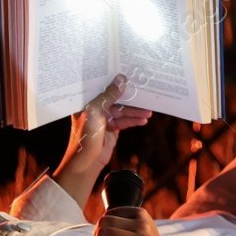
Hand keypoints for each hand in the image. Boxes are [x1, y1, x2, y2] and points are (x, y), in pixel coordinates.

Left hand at [53, 75, 153, 208]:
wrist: (86, 161)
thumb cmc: (86, 134)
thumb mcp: (97, 110)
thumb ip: (109, 94)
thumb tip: (121, 79)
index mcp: (86, 101)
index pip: (101, 86)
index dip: (114, 80)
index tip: (128, 73)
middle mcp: (94, 108)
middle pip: (115, 99)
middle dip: (129, 98)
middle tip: (144, 92)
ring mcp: (103, 119)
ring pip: (122, 111)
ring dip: (135, 112)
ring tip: (149, 111)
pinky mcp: (111, 129)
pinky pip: (124, 121)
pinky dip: (133, 121)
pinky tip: (143, 120)